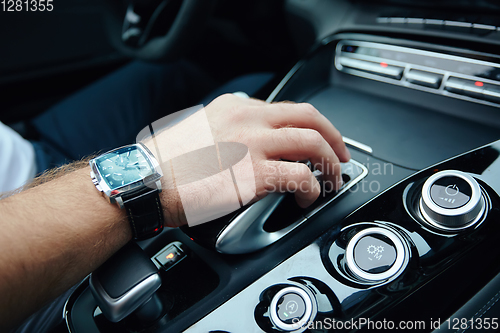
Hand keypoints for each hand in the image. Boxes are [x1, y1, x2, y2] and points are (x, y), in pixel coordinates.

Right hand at [144, 94, 349, 226]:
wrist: (144, 181)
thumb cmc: (165, 163)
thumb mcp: (198, 128)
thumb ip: (226, 127)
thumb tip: (245, 141)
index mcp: (234, 106)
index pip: (284, 108)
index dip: (308, 125)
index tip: (314, 138)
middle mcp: (248, 119)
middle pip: (308, 116)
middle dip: (333, 136)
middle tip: (340, 154)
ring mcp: (253, 144)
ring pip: (312, 143)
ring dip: (329, 162)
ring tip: (330, 179)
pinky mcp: (254, 174)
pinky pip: (300, 177)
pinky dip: (312, 189)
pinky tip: (307, 198)